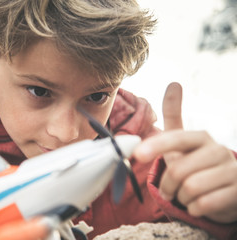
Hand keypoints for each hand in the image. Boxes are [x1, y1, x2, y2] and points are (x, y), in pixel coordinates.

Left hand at [134, 82, 236, 222]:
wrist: (224, 189)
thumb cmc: (194, 163)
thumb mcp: (181, 141)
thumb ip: (174, 115)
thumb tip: (174, 83)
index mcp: (200, 137)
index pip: (174, 138)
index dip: (154, 147)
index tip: (138, 155)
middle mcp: (218, 150)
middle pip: (178, 171)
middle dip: (166, 185)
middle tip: (167, 189)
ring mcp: (231, 172)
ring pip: (190, 189)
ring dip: (180, 198)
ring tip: (184, 195)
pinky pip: (204, 205)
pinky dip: (194, 208)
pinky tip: (197, 205)